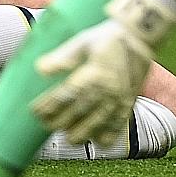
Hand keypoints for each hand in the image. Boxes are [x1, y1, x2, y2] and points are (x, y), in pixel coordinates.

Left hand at [31, 0, 175, 144]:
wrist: (140, 39)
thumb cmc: (108, 38)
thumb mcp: (84, 41)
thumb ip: (63, 57)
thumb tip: (40, 69)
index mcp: (94, 74)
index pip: (65, 97)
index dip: (47, 107)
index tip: (35, 111)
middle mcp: (107, 92)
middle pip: (75, 116)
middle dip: (56, 123)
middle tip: (45, 122)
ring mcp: (118, 102)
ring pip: (93, 129)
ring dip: (75, 134)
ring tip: (65, 132)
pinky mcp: (128, 108)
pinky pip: (114, 132)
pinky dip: (101, 139)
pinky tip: (91, 137)